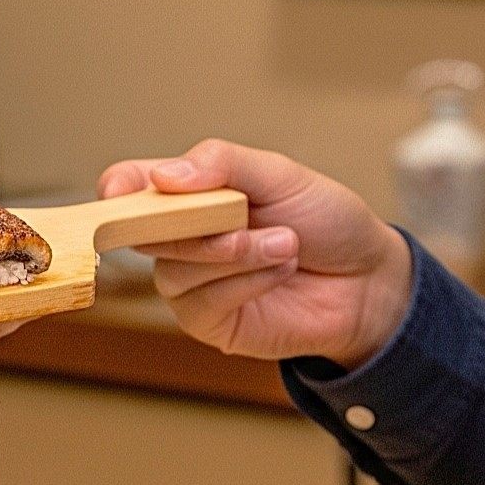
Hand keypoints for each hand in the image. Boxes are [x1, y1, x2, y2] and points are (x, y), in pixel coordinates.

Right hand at [98, 139, 412, 367]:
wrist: (367, 279)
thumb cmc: (326, 221)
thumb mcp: (281, 174)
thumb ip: (223, 163)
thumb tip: (163, 176)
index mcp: (191, 194)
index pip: (131, 187)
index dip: (117, 188)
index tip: (119, 193)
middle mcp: (182, 238)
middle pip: (143, 231)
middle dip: (195, 224)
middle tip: (244, 217)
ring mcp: (191, 282)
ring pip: (174, 270)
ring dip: (234, 255)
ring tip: (285, 244)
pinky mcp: (209, 321)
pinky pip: (200, 303)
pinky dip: (245, 282)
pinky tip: (279, 271)